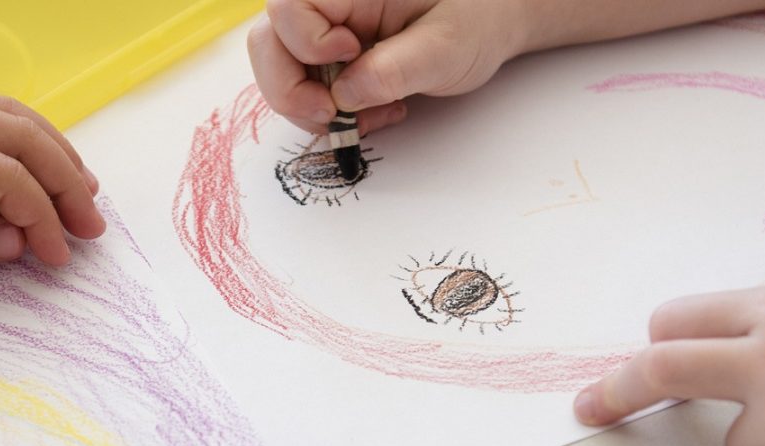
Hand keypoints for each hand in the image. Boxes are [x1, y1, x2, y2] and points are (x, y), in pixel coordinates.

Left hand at [0, 94, 104, 292]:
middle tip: (93, 228)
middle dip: (66, 180)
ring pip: (7, 115)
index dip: (45, 220)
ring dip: (51, 151)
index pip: (8, 178)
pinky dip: (19, 138)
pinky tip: (33, 165)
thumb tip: (15, 240)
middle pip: (21, 136)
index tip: (60, 259)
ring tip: (81, 192)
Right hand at [247, 0, 525, 134]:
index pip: (289, 6)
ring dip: (310, 105)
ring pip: (279, 65)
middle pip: (268, 40)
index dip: (307, 43)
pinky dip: (327, 108)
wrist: (495, 19)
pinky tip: (367, 111)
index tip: (350, 58)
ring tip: (363, 116)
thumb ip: (394, 70)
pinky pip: (304, 81)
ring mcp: (325, 25)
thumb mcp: (447, 47)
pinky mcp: (329, 50)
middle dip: (291, 89)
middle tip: (332, 116)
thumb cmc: (479, 17)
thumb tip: (343, 96)